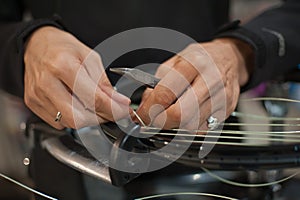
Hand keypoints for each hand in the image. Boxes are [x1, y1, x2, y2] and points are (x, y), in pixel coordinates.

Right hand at [24, 26, 130, 128]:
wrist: (35, 44)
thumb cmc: (63, 48)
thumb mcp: (90, 58)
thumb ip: (104, 83)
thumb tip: (119, 102)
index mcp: (63, 66)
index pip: (93, 99)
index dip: (113, 109)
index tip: (124, 111)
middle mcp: (47, 83)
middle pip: (79, 118)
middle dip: (100, 118)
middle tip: (110, 110)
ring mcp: (37, 95)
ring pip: (69, 123)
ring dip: (88, 119)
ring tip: (93, 105)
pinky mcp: (33, 103)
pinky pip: (58, 122)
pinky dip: (72, 117)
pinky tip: (75, 104)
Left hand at [137, 38, 252, 130]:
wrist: (229, 58)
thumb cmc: (200, 59)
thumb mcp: (175, 61)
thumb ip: (157, 83)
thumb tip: (146, 105)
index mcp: (193, 64)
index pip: (165, 94)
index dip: (148, 110)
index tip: (141, 115)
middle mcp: (210, 81)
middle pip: (180, 115)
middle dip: (162, 121)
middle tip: (154, 119)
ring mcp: (221, 97)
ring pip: (191, 126)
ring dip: (176, 124)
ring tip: (173, 112)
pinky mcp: (227, 110)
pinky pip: (203, 129)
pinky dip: (190, 125)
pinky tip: (189, 114)